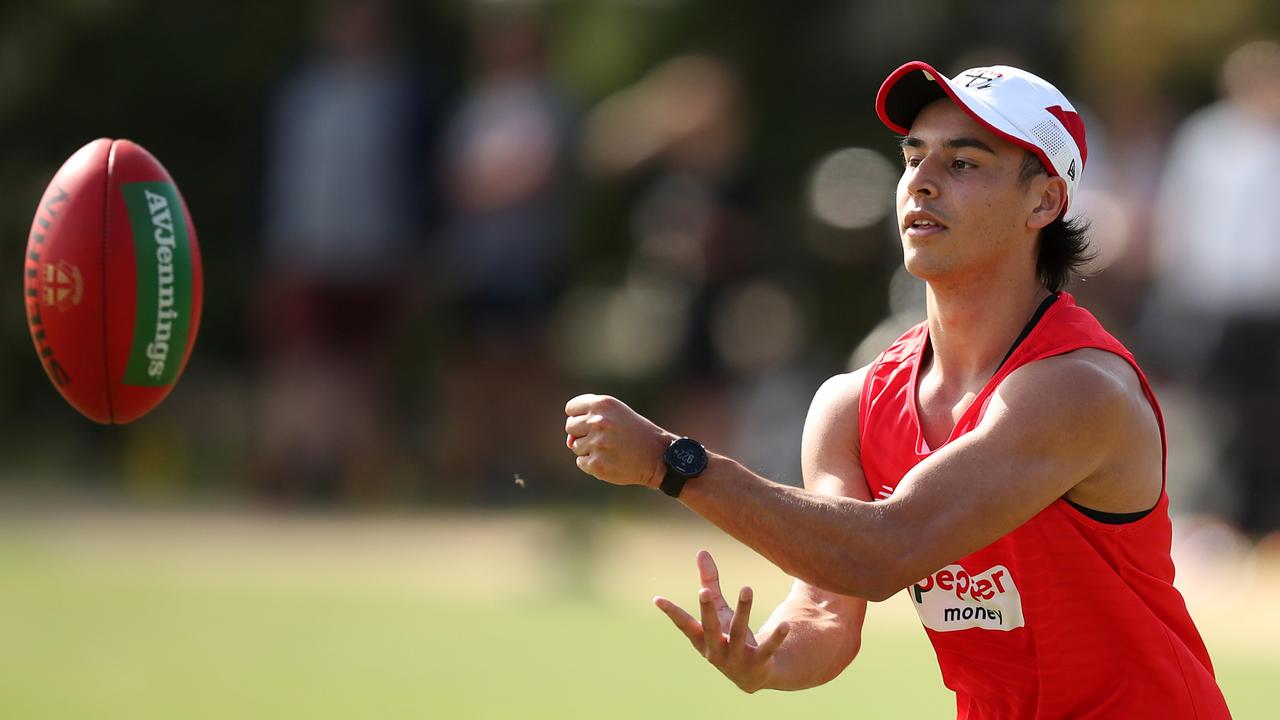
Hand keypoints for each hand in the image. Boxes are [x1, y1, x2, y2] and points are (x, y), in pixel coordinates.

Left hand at [564, 394, 674, 487]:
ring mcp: (597, 443)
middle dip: (582, 433)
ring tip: (611, 449)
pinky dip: (592, 463)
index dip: (579, 416)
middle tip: (605, 437)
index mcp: (603, 405)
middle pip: (570, 427)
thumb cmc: (634, 433)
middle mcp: (598, 422)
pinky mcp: (597, 464)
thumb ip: (588, 420)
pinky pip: (581, 462)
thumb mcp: (616, 415)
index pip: (571, 409)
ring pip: (575, 446)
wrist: (657, 456)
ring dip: (589, 449)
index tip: (593, 422)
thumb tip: (569, 442)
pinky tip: (610, 460)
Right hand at [653, 550, 790, 692]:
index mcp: (702, 638)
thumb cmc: (728, 636)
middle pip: (710, 627)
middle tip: (703, 592)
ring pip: (738, 632)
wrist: (751, 676)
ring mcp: (736, 659)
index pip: (685, 624)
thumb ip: (710, 583)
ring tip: (747, 588)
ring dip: (743, 611)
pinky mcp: (758, 664)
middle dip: (707, 610)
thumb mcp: (719, 611)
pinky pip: (767, 648)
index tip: (657, 599)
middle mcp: (716, 650)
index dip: (672, 612)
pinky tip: (786, 624)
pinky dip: (776, 637)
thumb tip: (701, 551)